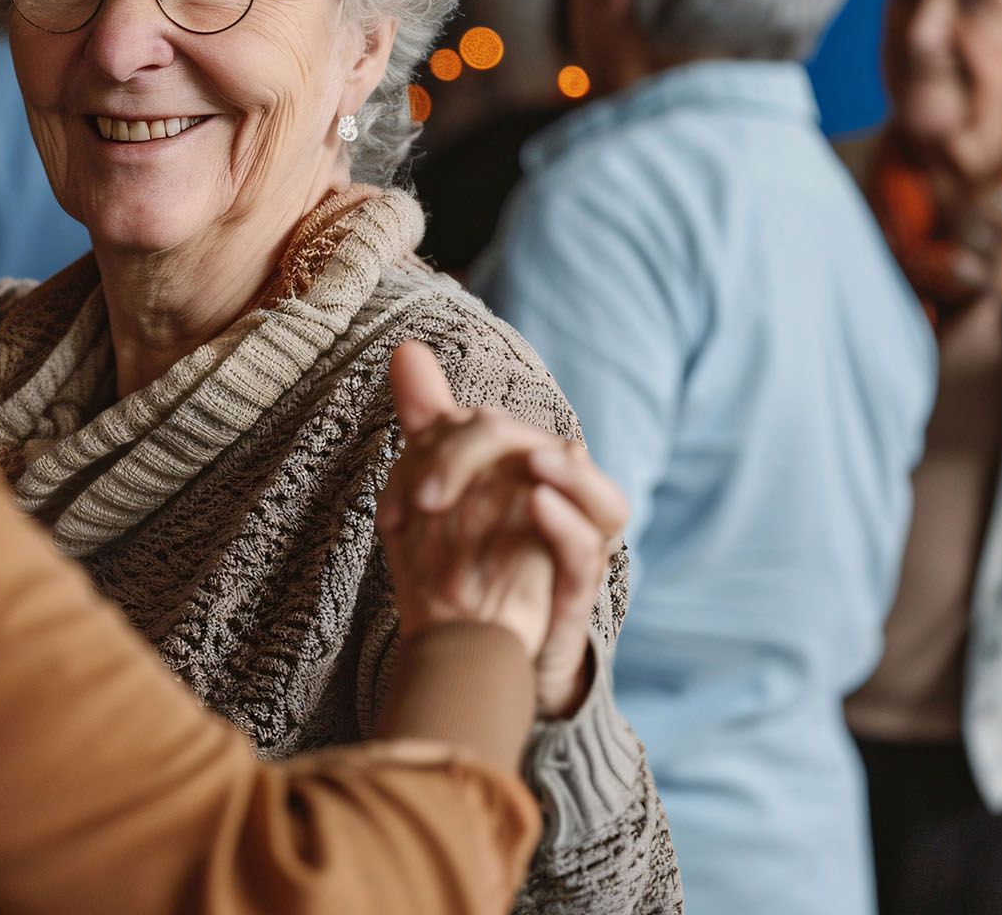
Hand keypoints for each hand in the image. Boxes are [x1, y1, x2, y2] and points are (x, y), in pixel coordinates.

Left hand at [380, 341, 627, 716]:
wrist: (478, 651)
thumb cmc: (467, 560)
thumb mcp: (439, 493)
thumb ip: (431, 426)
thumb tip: (407, 349)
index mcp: (527, 476)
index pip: (497, 433)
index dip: (446, 446)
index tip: (401, 499)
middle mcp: (561, 505)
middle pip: (545, 452)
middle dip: (481, 457)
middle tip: (427, 497)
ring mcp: (575, 547)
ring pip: (600, 496)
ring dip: (567, 474)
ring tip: (530, 459)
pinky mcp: (576, 592)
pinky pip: (588, 551)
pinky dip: (568, 524)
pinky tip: (537, 503)